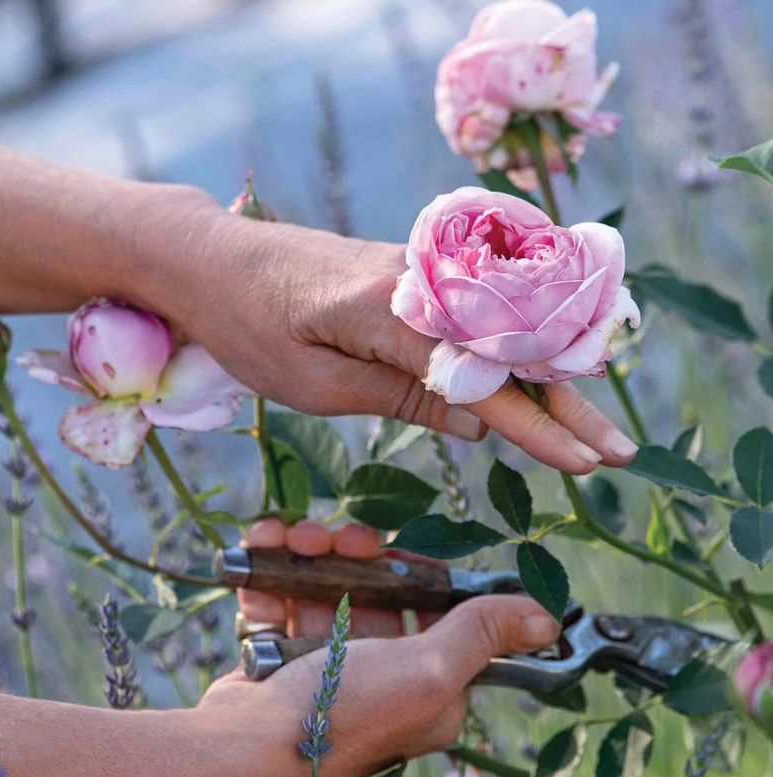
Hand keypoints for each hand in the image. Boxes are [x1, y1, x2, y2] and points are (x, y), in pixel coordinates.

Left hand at [135, 195, 637, 474]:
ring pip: (503, 331)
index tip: (586, 462)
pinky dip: (512, 353)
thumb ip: (403, 397)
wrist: (215, 258)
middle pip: (514, 348)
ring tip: (590, 424)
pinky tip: (537, 381)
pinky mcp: (416, 277)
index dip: (538, 426)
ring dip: (550, 378)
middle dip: (569, 402)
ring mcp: (424, 274)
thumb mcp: (315, 384)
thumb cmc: (251, 325)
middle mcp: (425, 282)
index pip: (487, 378)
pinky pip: (477, 318)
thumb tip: (481, 422)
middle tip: (616, 450)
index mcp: (395, 312)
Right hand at [196, 519, 560, 776]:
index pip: (434, 608)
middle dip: (351, 551)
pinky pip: (283, 593)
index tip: (388, 547)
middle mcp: (380, 671)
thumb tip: (548, 619)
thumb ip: (483, 634)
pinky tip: (262, 546)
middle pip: (376, 587)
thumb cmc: (342, 712)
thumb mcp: (428, 671)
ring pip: (327, 581)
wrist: (241, 747)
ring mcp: (327, 660)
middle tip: (332, 537)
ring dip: (307, 550)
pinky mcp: (281, 651)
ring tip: (289, 539)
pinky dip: (271, 567)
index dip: (414, 570)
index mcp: (426, 680)